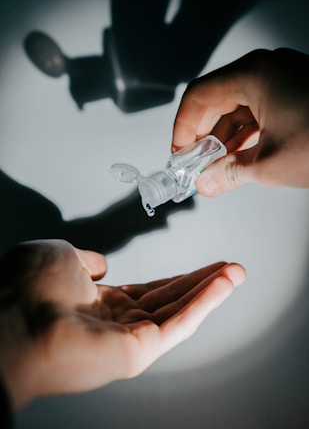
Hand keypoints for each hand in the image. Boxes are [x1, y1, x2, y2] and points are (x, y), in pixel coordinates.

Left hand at [0, 239, 244, 409]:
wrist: (13, 317)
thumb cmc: (27, 286)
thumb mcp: (60, 255)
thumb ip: (86, 260)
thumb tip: (101, 265)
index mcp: (97, 302)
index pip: (148, 290)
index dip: (177, 277)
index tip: (201, 267)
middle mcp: (116, 322)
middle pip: (170, 299)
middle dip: (202, 282)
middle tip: (230, 268)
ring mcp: (127, 339)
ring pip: (178, 311)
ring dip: (210, 291)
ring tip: (236, 272)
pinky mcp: (136, 353)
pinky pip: (177, 325)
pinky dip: (204, 303)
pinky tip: (224, 284)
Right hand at [172, 48, 308, 194]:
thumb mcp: (269, 164)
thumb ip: (228, 172)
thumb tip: (207, 182)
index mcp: (255, 75)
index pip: (198, 96)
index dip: (182, 128)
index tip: (179, 153)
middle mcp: (268, 70)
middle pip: (217, 101)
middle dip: (203, 136)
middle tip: (195, 164)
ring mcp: (285, 80)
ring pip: (240, 108)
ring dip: (225, 139)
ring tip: (216, 168)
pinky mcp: (297, 94)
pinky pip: (260, 112)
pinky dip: (247, 136)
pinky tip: (240, 158)